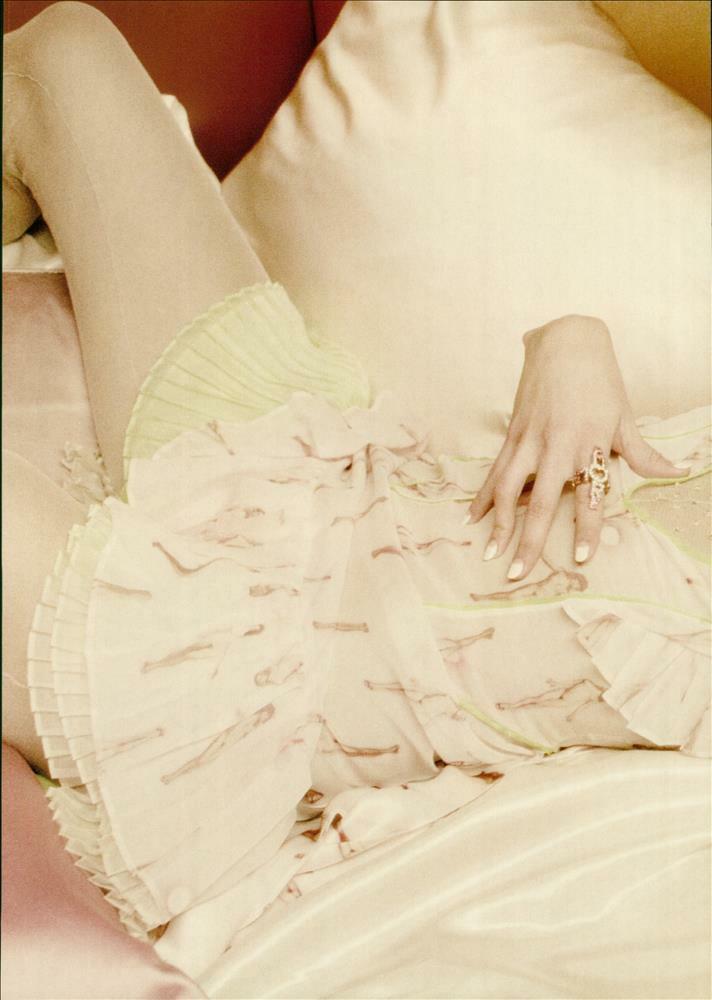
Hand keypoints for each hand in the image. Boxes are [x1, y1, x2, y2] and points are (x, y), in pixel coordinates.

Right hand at [466, 315, 687, 580]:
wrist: (566, 342)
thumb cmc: (600, 381)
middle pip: (539, 502)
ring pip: (507, 489)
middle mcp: (556, 447)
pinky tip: (471, 516)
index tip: (580, 559)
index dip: (585, 529)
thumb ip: (644, 454)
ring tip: (489, 553)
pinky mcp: (512, 433)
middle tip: (517, 574)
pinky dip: (483, 495)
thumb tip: (678, 473)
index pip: (589, 497)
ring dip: (497, 524)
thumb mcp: (625, 417)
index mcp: (588, 446)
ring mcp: (529, 440)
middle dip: (528, 541)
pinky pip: (495, 471)